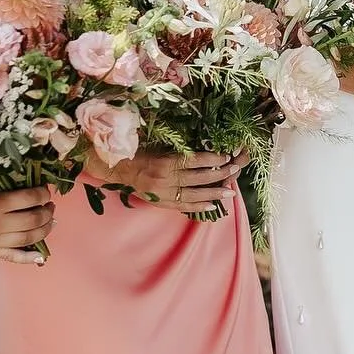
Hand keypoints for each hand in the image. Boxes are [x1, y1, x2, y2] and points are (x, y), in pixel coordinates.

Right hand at [0, 187, 55, 264]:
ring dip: (44, 229)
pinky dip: (30, 258)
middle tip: (49, 203)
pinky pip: (12, 257)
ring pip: (28, 239)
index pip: (30, 199)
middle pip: (33, 221)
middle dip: (47, 211)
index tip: (44, 188)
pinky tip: (43, 255)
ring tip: (48, 219)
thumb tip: (28, 170)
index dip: (42, 193)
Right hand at [121, 150, 236, 216]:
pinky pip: (182, 206)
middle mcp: (164, 179)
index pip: (194, 161)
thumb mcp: (158, 146)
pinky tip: (212, 206)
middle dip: (219, 174)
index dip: (212, 159)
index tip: (226, 156)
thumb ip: (179, 149)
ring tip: (230, 192)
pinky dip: (198, 207)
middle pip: (198, 178)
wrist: (118, 170)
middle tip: (235, 170)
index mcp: (164, 162)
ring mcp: (163, 193)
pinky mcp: (160, 203)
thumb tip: (205, 148)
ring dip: (213, 194)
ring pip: (193, 195)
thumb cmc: (139, 153)